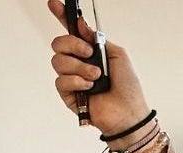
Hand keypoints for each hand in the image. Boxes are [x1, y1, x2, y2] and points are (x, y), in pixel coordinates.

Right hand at [44, 0, 150, 135]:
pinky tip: (89, 89)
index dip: (62, 16)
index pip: (71, 30)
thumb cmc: (127, 86)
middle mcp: (78, 62)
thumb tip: (81, 26)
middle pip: (58, 43)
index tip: (55, 4)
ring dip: (79, 67)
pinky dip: (77, 82)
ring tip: (96, 77)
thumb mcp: (117, 54)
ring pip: (58, 61)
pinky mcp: (67, 94)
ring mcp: (71, 77)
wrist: (127, 111)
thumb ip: (97, 39)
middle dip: (72, 45)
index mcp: (89, 50)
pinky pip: (61, 80)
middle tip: (89, 53)